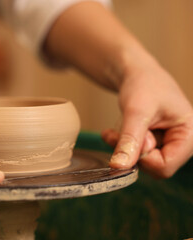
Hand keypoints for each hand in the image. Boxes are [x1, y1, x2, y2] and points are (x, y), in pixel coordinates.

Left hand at [102, 62, 192, 177]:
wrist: (137, 73)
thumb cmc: (143, 84)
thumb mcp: (136, 111)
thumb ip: (130, 140)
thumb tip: (119, 167)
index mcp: (190, 135)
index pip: (165, 167)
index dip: (143, 158)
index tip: (134, 138)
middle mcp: (182, 143)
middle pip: (154, 167)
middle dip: (133, 152)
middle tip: (121, 132)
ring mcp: (168, 144)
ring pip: (141, 162)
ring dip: (124, 148)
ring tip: (114, 131)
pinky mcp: (155, 143)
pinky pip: (135, 155)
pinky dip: (121, 145)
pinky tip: (112, 133)